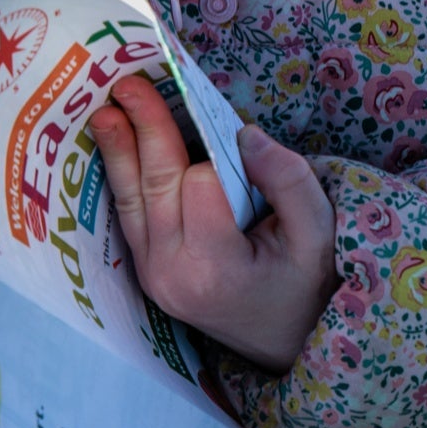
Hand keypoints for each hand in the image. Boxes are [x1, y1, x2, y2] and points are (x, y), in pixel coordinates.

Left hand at [88, 76, 339, 373]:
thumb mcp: (319, 234)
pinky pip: (129, 215)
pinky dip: (122, 176)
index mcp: (213, 268)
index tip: (240, 148)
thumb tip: (245, 132)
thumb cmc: (308, 286)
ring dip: (118, 149)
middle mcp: (171, 274)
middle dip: (144, 128)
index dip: (219, 159)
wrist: (288, 343)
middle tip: (130, 84)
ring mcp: (152, 276)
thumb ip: (289, 180)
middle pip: (154, 184)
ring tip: (107, 110)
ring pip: (129, 198)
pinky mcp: (146, 272)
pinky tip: (116, 144)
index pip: (201, 186)